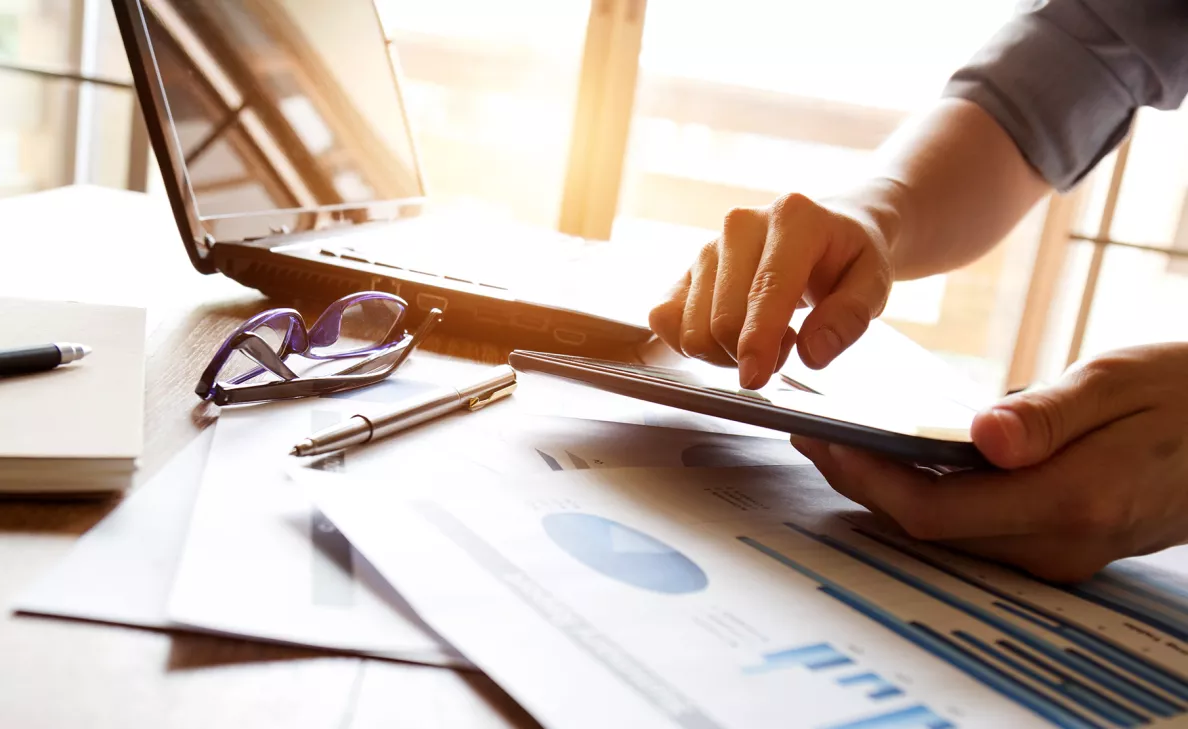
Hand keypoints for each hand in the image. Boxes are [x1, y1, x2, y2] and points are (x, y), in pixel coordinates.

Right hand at [648, 192, 893, 388]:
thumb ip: (849, 317)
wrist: (825, 231)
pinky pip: (664, 318)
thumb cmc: (847, 259)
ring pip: (692, 327)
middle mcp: (740, 225)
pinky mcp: (686, 270)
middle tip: (788, 345)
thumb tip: (813, 353)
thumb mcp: (873, 283)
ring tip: (762, 335)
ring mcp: (708, 247)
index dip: (757, 340)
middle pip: (722, 318)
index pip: (765, 290)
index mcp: (793, 219)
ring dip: (724, 352)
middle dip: (750, 353)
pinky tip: (729, 336)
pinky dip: (692, 343)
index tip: (755, 379)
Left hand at [791, 343, 1187, 582]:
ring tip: (839, 442)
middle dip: (862, 484)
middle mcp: (1059, 545)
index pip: (935, 510)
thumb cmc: (1184, 395)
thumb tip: (980, 436)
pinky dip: (928, 497)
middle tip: (811, 435)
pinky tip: (901, 461)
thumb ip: (1047, 415)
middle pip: (929, 530)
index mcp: (1072, 501)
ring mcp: (1059, 555)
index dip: (868, 479)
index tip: (822, 438)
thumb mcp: (1118, 382)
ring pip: (947, 535)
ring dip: (888, 492)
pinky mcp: (1058, 547)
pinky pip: (974, 530)